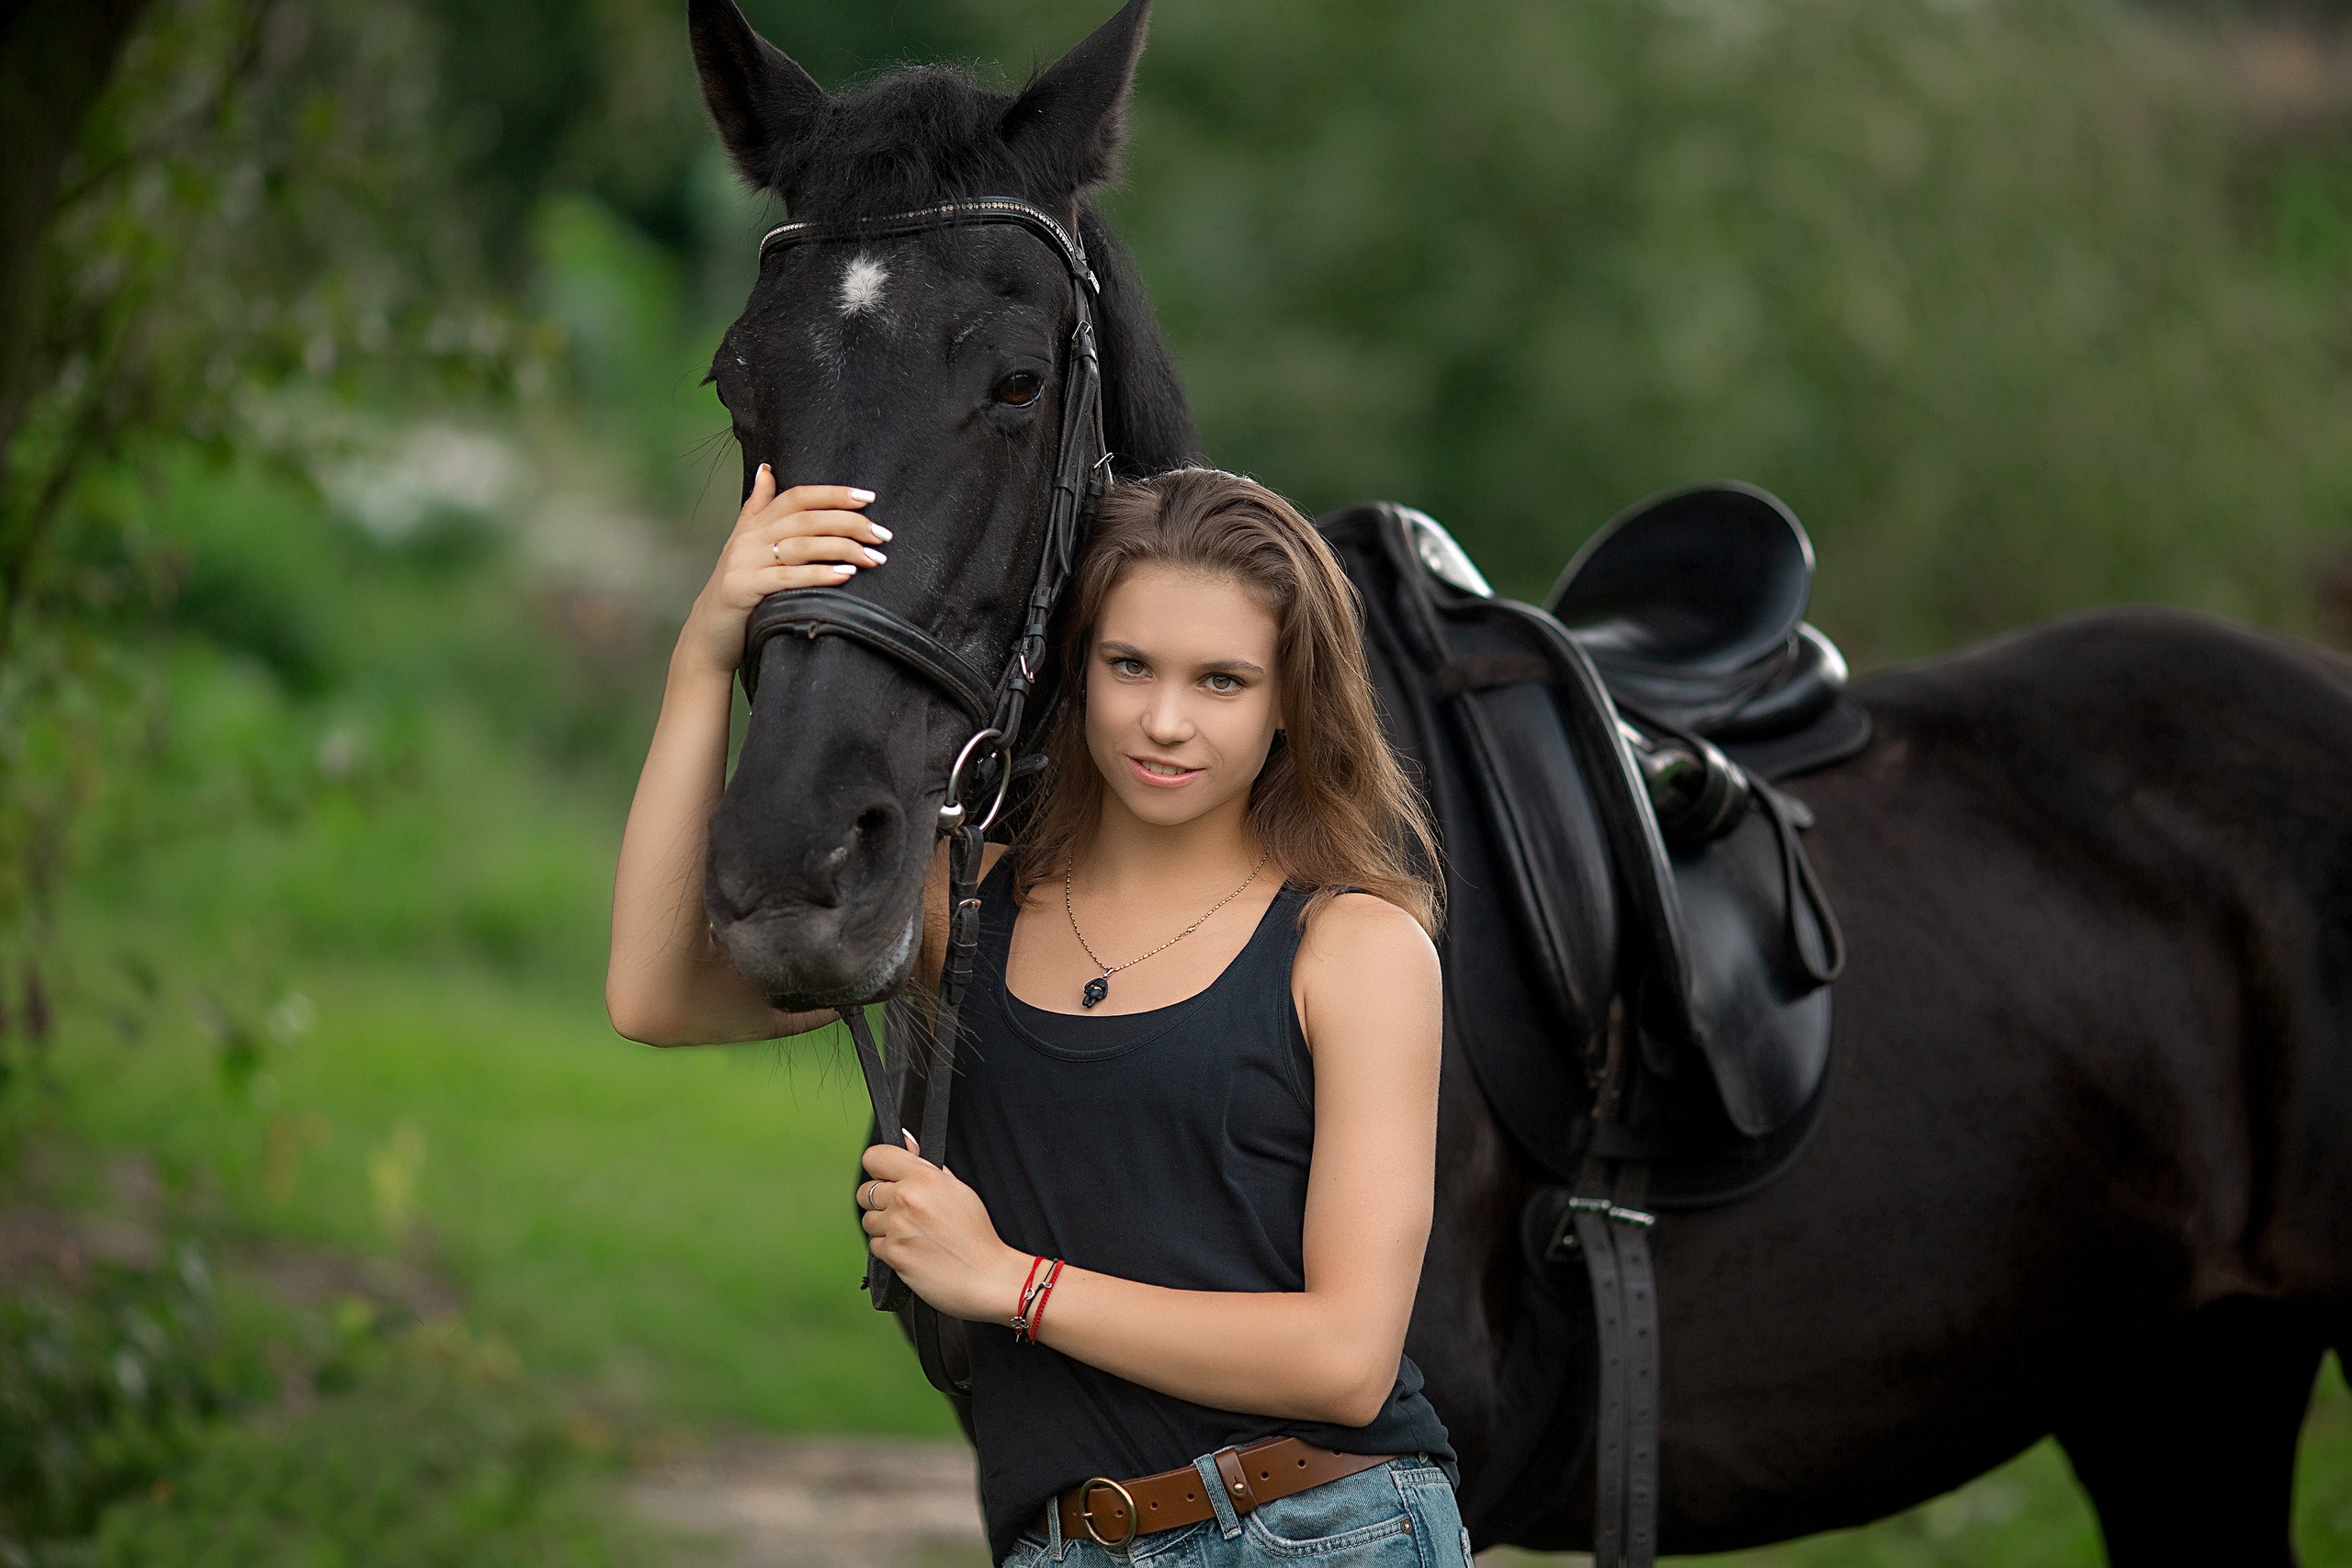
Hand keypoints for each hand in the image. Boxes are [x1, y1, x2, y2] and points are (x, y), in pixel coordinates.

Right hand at [676, 465, 889, 677]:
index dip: (833, 493)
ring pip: (801, 545)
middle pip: (806, 519)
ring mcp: (744, 562)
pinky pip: (787, 577)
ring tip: (875, 558)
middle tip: (883, 535)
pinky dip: (819, 574)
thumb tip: (766, 470)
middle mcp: (748, 538)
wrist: (708, 635)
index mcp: (754, 525)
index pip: (798, 497)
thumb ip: (758, 507)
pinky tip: (845, 575)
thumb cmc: (739, 591)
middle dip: (850, 523)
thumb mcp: (745, 544)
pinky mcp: (743, 587)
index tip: (869, 498)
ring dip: (843, 549)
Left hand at [859, 1133, 1030, 1324]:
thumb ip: (927, 1165)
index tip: (887, 1176)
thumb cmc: (977, 1234)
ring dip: (884, 1226)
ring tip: (911, 1233)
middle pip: (865, 1190)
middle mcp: (906, 1199)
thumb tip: (906, 1141)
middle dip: (879, 1199)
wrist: (987, 1277)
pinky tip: (912, 1250)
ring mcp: (897, 1227)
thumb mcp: (958, 1190)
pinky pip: (875, 1246)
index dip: (879, 1167)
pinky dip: (889, 1249)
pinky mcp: (893, 1254)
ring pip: (868, 1220)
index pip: (875, 1157)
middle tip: (902, 1209)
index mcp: (924, 1177)